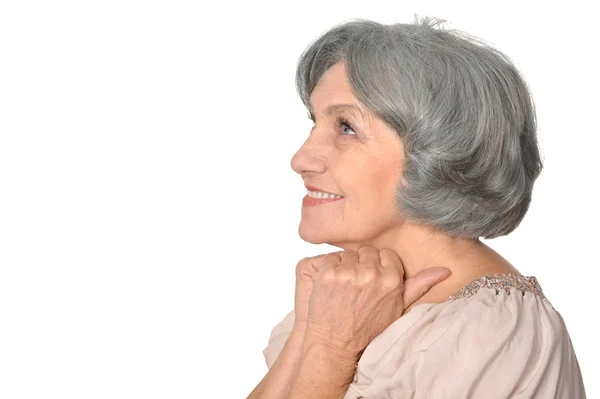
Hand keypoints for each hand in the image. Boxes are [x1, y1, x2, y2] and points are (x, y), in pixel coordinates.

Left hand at [302, 245, 450, 359]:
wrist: (336, 345)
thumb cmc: (368, 329)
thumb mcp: (399, 308)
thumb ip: (420, 285)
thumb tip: (445, 270)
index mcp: (392, 279)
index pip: (386, 254)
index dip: (378, 267)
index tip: (372, 281)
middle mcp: (371, 273)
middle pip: (366, 251)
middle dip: (362, 265)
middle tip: (357, 286)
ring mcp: (348, 273)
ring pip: (348, 254)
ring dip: (345, 267)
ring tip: (344, 288)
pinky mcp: (327, 273)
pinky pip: (330, 258)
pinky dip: (329, 270)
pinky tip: (332, 287)